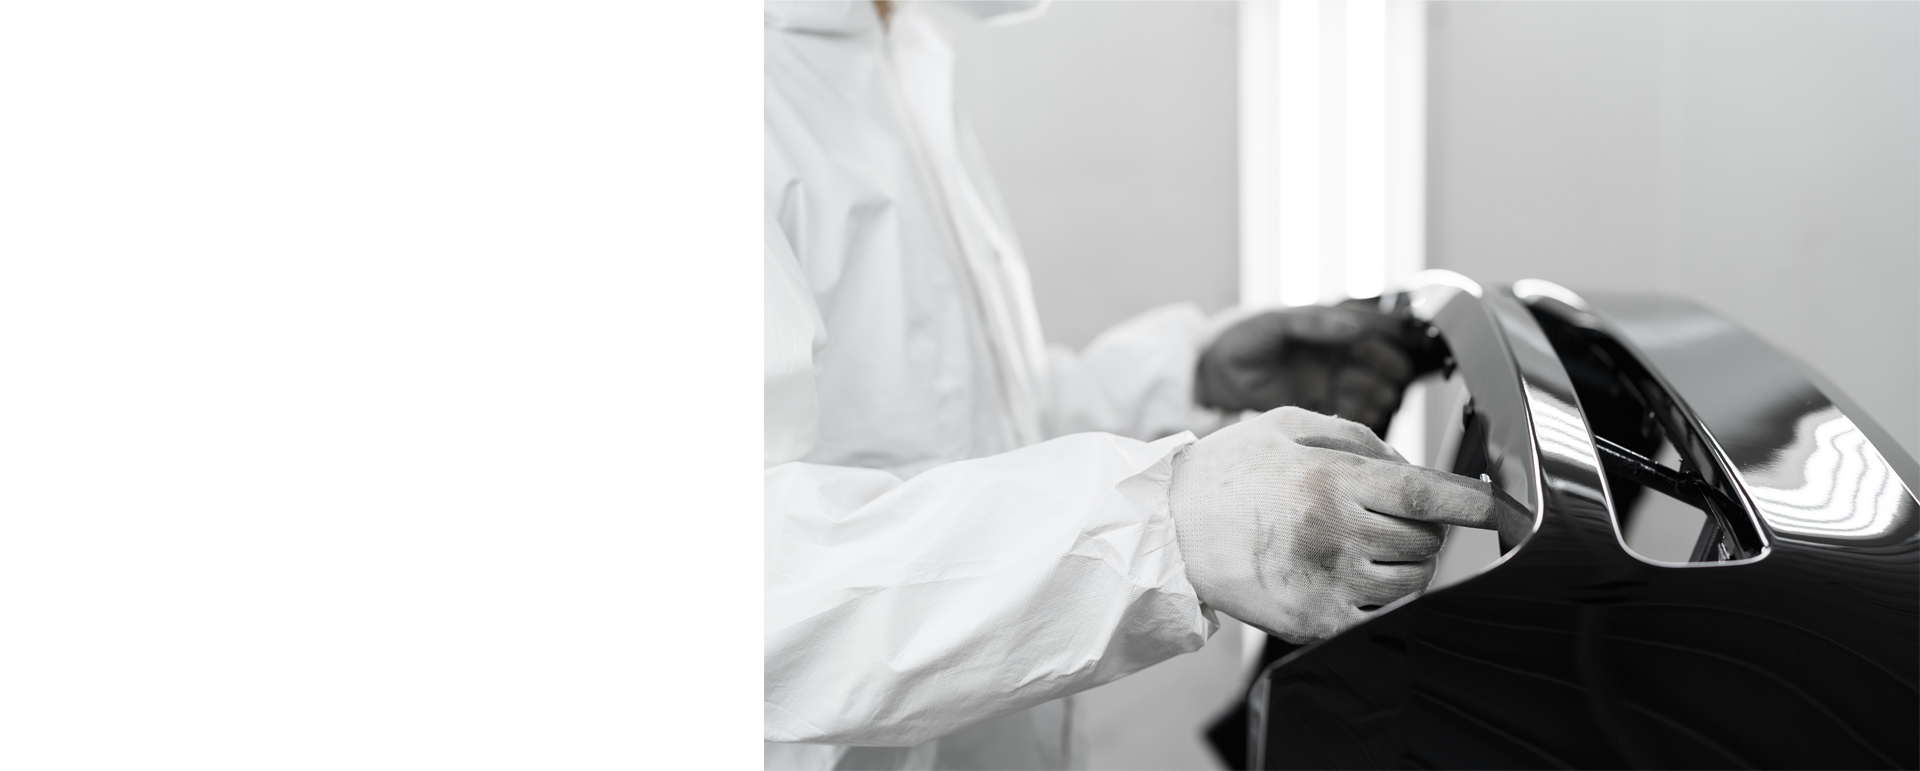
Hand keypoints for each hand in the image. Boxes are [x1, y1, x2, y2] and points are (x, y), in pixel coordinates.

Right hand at [1167, 407, 1526, 643]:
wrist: (1165, 529)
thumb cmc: (1223, 475)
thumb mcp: (1286, 427)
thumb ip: (1355, 435)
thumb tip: (1407, 459)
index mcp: (1330, 480)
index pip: (1425, 494)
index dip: (1472, 502)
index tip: (1494, 506)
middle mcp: (1334, 531)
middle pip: (1425, 540)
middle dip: (1424, 529)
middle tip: (1394, 520)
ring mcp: (1327, 581)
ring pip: (1412, 582)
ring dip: (1408, 565)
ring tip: (1372, 549)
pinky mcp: (1314, 620)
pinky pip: (1380, 617)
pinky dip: (1383, 599)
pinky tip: (1358, 580)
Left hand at [1195, 304, 1433, 436]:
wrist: (1213, 371)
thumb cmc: (1243, 337)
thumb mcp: (1277, 321)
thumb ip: (1315, 323)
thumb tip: (1354, 327)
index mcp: (1326, 328)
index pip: (1366, 329)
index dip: (1387, 335)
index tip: (1402, 343)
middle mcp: (1331, 354)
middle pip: (1372, 361)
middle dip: (1385, 368)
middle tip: (1393, 378)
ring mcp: (1325, 380)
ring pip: (1364, 386)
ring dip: (1375, 392)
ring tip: (1380, 399)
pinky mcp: (1315, 404)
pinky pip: (1346, 410)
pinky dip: (1359, 413)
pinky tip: (1365, 416)